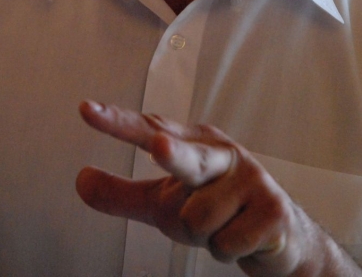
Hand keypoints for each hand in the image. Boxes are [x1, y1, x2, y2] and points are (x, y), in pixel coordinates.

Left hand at [76, 102, 361, 275]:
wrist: (281, 235)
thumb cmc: (216, 208)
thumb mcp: (163, 204)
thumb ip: (122, 194)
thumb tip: (79, 180)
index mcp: (193, 142)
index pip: (149, 129)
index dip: (117, 122)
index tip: (85, 110)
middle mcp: (221, 153)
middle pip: (188, 158)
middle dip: (175, 154)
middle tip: (160, 148)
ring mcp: (251, 177)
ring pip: (198, 220)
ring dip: (202, 236)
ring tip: (220, 226)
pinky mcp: (273, 208)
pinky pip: (224, 244)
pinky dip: (226, 251)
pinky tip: (243, 237)